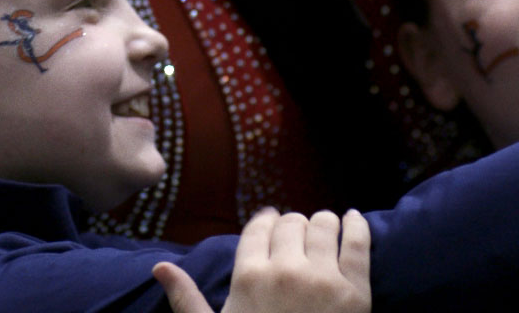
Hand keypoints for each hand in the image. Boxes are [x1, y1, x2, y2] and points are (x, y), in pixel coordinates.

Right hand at [152, 208, 370, 312]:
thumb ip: (187, 299)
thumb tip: (160, 267)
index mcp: (250, 277)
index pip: (260, 226)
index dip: (266, 220)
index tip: (271, 222)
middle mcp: (286, 270)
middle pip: (292, 223)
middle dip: (293, 226)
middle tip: (297, 236)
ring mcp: (325, 278)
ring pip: (324, 224)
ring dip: (322, 224)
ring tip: (323, 230)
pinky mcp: (357, 290)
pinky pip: (359, 242)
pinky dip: (357, 225)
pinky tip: (353, 218)